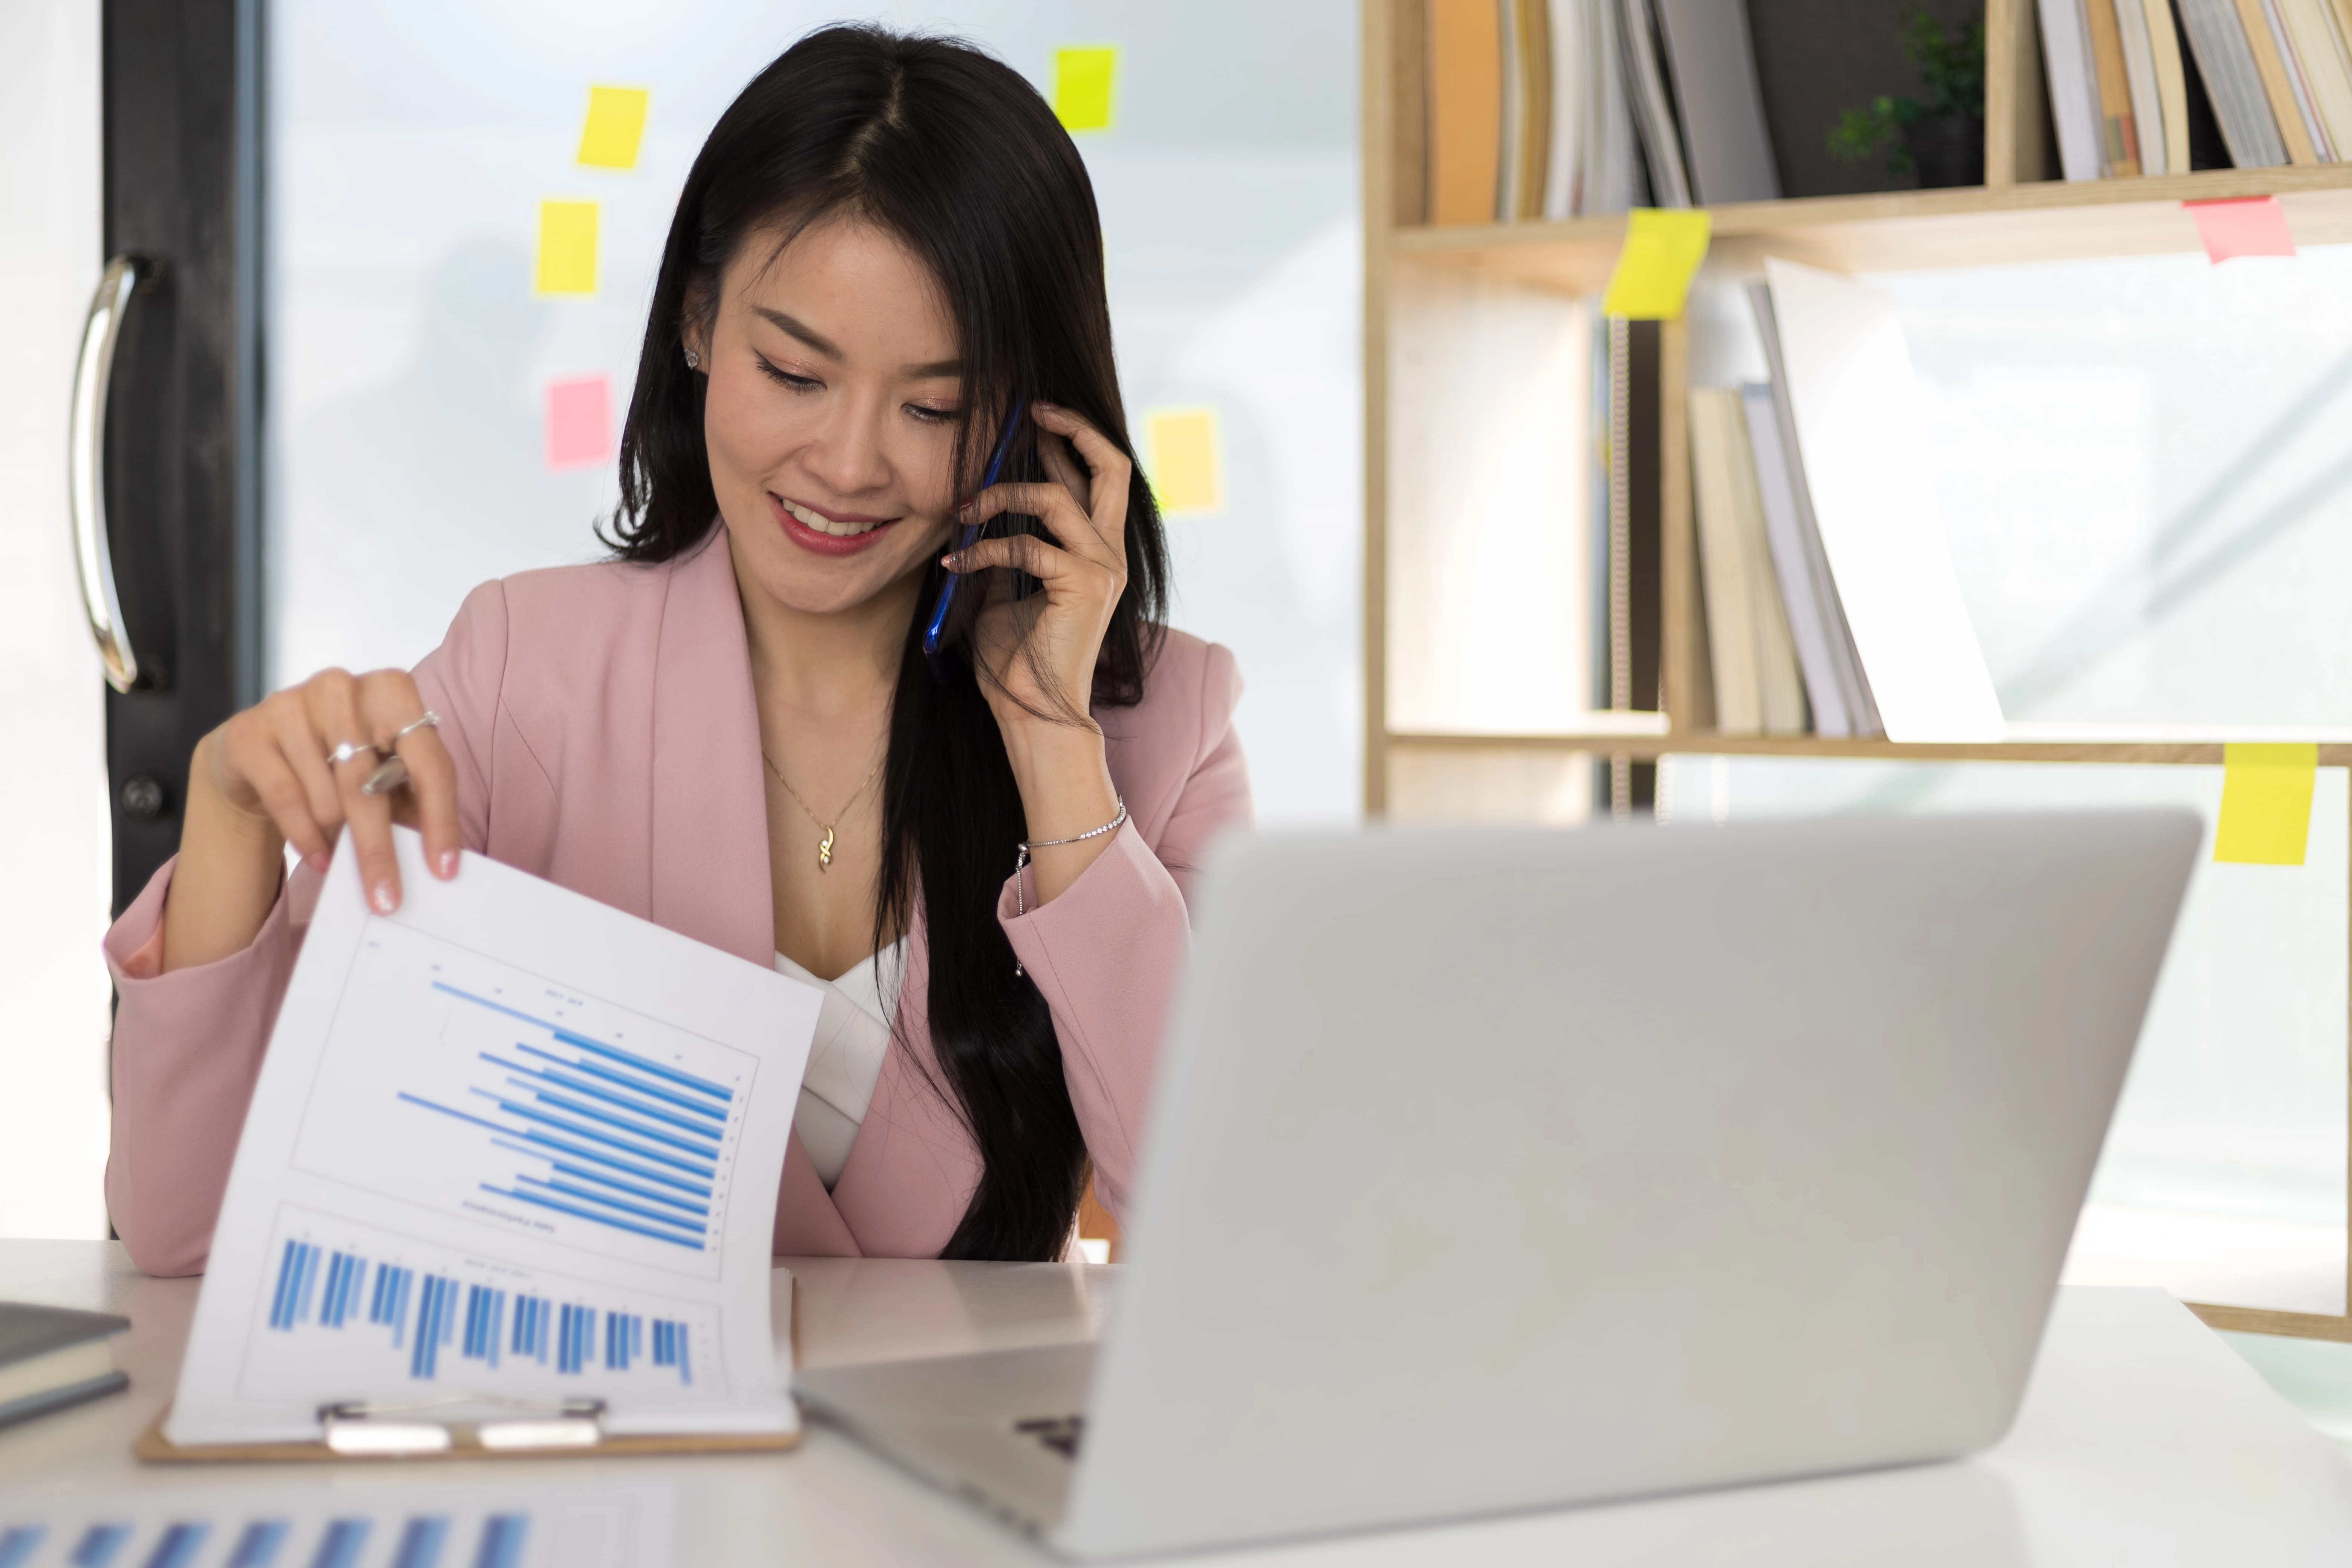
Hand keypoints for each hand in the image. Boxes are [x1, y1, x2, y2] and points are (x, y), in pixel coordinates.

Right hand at [198, 666, 461, 913]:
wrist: (257, 748)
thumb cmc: (336, 761)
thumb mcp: (383, 772)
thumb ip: (409, 802)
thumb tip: (435, 857)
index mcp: (393, 690)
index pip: (430, 762)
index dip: (441, 819)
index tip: (444, 869)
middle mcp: (343, 687)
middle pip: (371, 785)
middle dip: (380, 850)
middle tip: (387, 899)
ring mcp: (292, 703)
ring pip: (328, 797)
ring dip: (338, 840)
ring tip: (341, 857)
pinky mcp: (251, 730)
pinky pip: (287, 798)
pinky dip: (306, 837)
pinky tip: (319, 859)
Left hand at [944, 402, 1129, 903]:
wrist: (1033, 713)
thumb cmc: (1015, 659)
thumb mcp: (1004, 588)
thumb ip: (1006, 546)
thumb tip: (978, 503)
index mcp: (1097, 550)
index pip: (1096, 477)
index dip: (1069, 440)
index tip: (1033, 419)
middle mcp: (1110, 553)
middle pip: (1112, 467)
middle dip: (1072, 430)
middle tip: (1032, 412)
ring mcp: (1103, 568)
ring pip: (1057, 498)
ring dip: (1002, 494)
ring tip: (964, 507)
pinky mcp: (1084, 586)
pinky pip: (1027, 546)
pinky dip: (985, 548)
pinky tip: (954, 560)